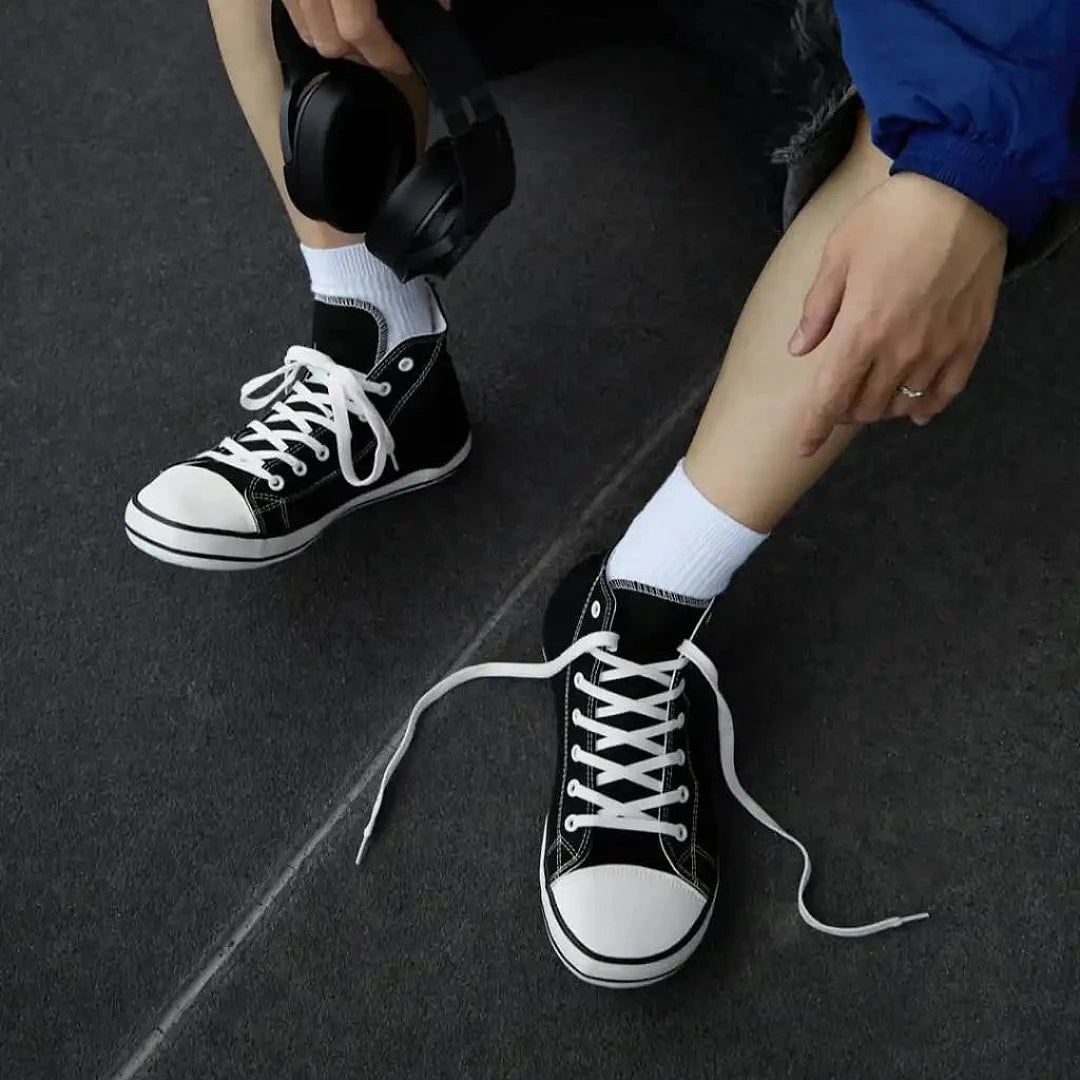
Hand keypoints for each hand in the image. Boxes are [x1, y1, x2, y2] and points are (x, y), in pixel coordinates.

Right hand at [282, 0, 451, 74]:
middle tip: (384, 51)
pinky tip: (333, 11)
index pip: (359, 31)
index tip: (404, 61)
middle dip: (360, 55)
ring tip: (360, 35)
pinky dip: (312, 19)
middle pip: (329, 42)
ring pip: (306, 30)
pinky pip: (292, 9)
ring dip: (333, 40)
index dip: (386, 54)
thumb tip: (440, 7)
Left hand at [789, 171, 1007, 455]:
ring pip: (903, 404)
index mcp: (860, 330)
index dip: (814, 428)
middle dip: (845, 411)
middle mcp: (899, 349)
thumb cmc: (892, 217)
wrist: (964, 189)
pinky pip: (947, 391)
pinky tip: (917, 410)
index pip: (830, 397)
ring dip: (882, 407)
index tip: (803, 447)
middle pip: (865, 407)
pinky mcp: (970, 339)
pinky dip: (927, 407)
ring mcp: (938, 347)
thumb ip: (818, 308)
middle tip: (839, 397)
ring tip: (873, 394)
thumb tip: (800, 349)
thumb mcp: (837, 255)